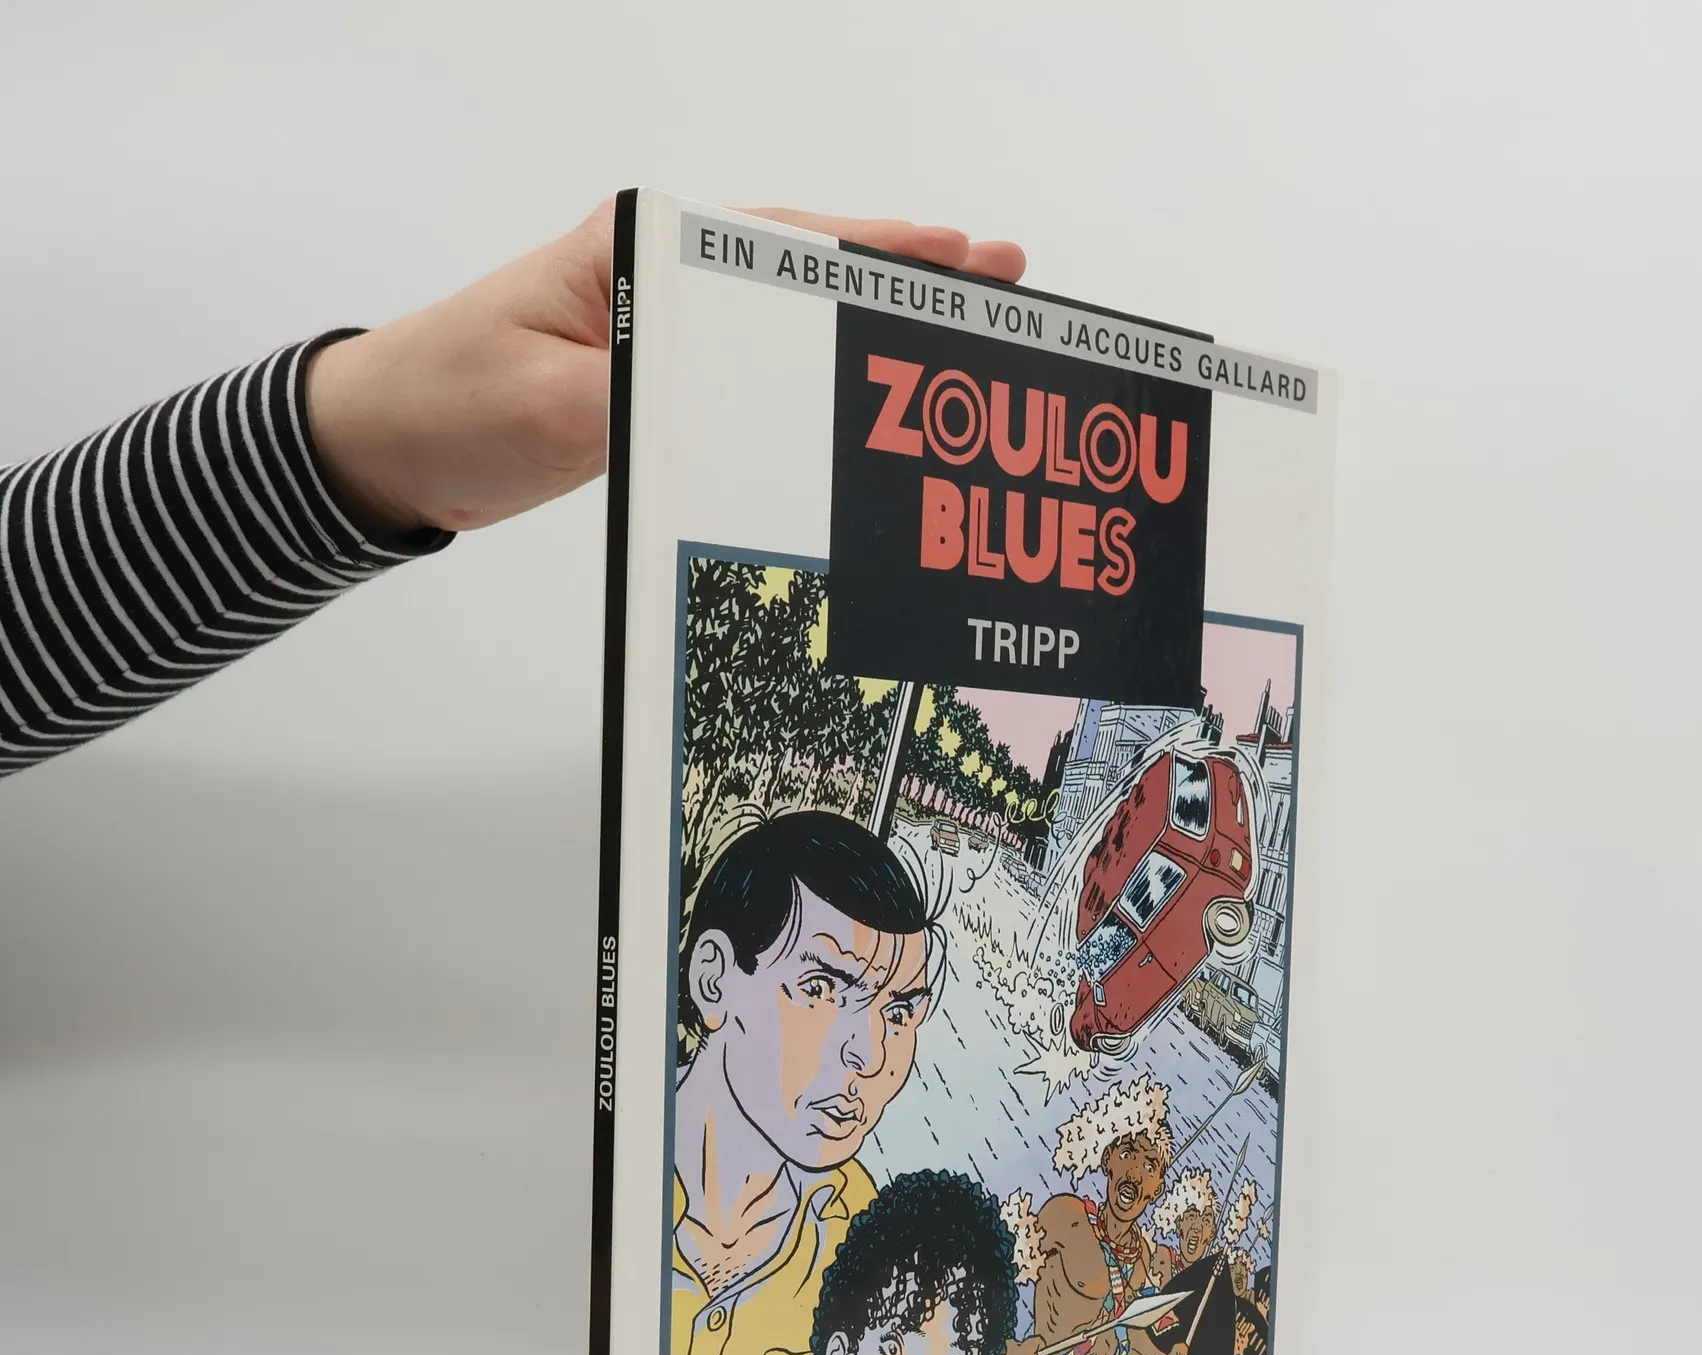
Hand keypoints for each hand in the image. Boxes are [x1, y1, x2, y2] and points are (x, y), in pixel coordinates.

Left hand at [307, 202, 1025, 536]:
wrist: (386, 449)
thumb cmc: (450, 404)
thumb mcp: (553, 407)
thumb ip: (649, 395)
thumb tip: (749, 404)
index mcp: (636, 255)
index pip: (781, 243)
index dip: (876, 251)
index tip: (957, 254)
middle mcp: (660, 279)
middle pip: (807, 272)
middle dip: (903, 279)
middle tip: (1001, 280)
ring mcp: (665, 331)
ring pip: (791, 326)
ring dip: (869, 334)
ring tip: (961, 342)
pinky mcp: (660, 384)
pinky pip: (760, 377)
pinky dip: (819, 388)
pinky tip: (870, 405)